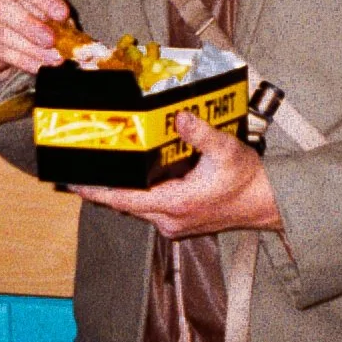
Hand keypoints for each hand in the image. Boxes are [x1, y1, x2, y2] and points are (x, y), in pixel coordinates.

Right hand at [0, 0, 68, 76]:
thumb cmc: (22, 8)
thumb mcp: (39, 4)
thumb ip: (52, 14)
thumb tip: (69, 30)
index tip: (62, 14)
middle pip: (2, 6)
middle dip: (30, 25)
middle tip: (52, 40)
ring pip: (0, 33)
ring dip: (30, 48)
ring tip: (53, 58)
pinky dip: (23, 60)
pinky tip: (39, 66)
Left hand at [73, 113, 282, 237]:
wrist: (266, 202)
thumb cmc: (247, 180)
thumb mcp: (225, 150)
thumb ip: (200, 133)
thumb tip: (179, 117)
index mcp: (177, 203)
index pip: (126, 199)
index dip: (98, 191)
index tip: (75, 183)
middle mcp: (170, 219)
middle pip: (125, 204)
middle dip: (103, 188)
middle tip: (82, 170)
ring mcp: (174, 224)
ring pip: (137, 207)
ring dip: (121, 191)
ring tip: (102, 172)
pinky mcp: (179, 222)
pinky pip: (149, 208)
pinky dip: (138, 194)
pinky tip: (132, 178)